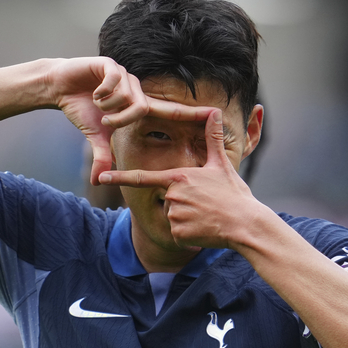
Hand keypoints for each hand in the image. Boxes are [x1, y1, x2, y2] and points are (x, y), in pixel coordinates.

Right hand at [45, 57, 214, 184]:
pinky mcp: (109, 64)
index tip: (213, 114)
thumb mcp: (95, 136)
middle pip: (142, 108)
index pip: (169, 110)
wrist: (59, 87)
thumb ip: (102, 156)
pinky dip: (102, 92)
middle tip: (106, 120)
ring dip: (109, 105)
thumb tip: (97, 181)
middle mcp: (136, 88)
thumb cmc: (82, 110)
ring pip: (126, 96)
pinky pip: (113, 81)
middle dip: (122, 118)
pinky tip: (93, 92)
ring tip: (97, 104)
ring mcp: (124, 75)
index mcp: (139, 104)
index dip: (190, 113)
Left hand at [98, 110, 260, 248]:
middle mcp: (172, 195)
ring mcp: (174, 215)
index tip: (101, 177)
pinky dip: (189, 234)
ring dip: (187, 219)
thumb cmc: (234, 194)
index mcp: (178, 177)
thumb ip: (213, 139)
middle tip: (205, 205)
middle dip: (182, 203)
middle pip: (166, 199)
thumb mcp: (222, 165)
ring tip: (207, 216)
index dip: (120, 178)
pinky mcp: (179, 234)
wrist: (245, 224)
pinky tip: (204, 229)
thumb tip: (215, 112)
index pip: (143, 177)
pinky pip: (177, 234)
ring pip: (172, 217)